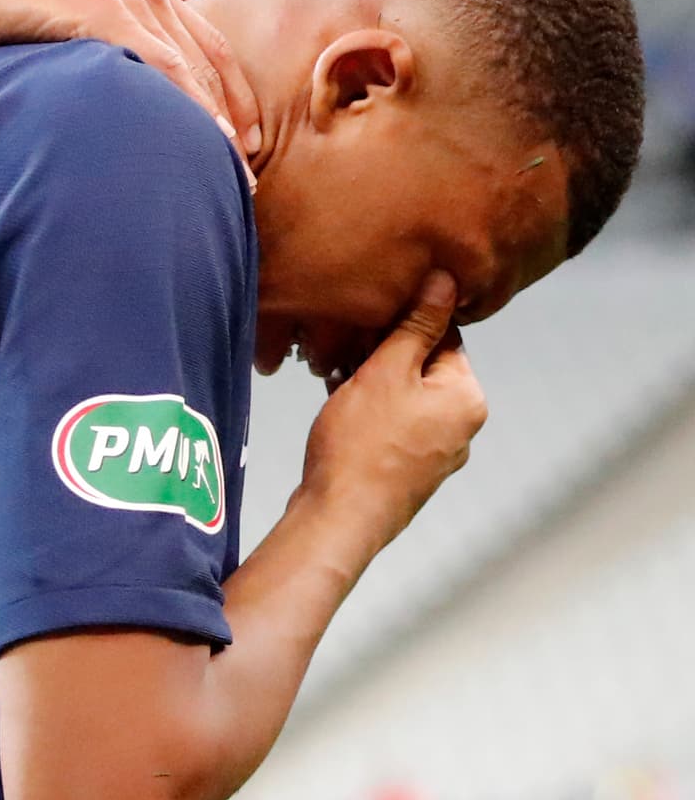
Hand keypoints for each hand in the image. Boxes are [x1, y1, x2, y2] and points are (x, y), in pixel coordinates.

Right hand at [0, 0, 262, 171]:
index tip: (244, 146)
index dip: (232, 98)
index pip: (206, 48)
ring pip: (194, 67)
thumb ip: (97, 55)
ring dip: (219, 123)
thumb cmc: (2, 13)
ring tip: (234, 174)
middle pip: (211, 62)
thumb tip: (104, 102)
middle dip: (234, 121)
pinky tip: (209, 139)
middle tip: (247, 178)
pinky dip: (191, 102)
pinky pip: (164, 64)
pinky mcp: (106, 11)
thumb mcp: (65, 32)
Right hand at [299, 271, 486, 548]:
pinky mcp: (408, 471)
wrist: (339, 518)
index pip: (444, 337)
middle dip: (382, 353)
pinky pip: (392, 425)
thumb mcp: (387, 370)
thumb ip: (417, 325)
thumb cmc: (362, 445)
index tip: (365, 319)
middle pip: (423, 367)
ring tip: (333, 375)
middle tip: (341, 347)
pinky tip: (337, 404)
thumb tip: (447, 281)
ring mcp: (436, 453)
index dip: (401, 322)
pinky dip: (369, 411)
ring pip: (404, 397)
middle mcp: (461, 427)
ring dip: (370, 381)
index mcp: (467, 398)